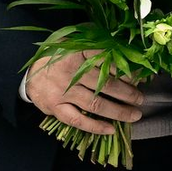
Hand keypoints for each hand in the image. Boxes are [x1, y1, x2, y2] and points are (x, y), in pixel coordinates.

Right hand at [25, 51, 142, 133]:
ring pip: (95, 104)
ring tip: (134, 115)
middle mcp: (70, 71)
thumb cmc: (60, 57)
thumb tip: (127, 49)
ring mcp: (62, 91)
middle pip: (105, 84)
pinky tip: (110, 130)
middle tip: (140, 99)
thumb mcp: (76, 41)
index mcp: (77, 51)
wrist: (31, 73)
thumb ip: (98, 42)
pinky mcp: (55, 107)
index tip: (140, 78)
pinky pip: (78, 120)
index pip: (107, 61)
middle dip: (127, 93)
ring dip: (118, 111)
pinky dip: (95, 127)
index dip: (126, 70)